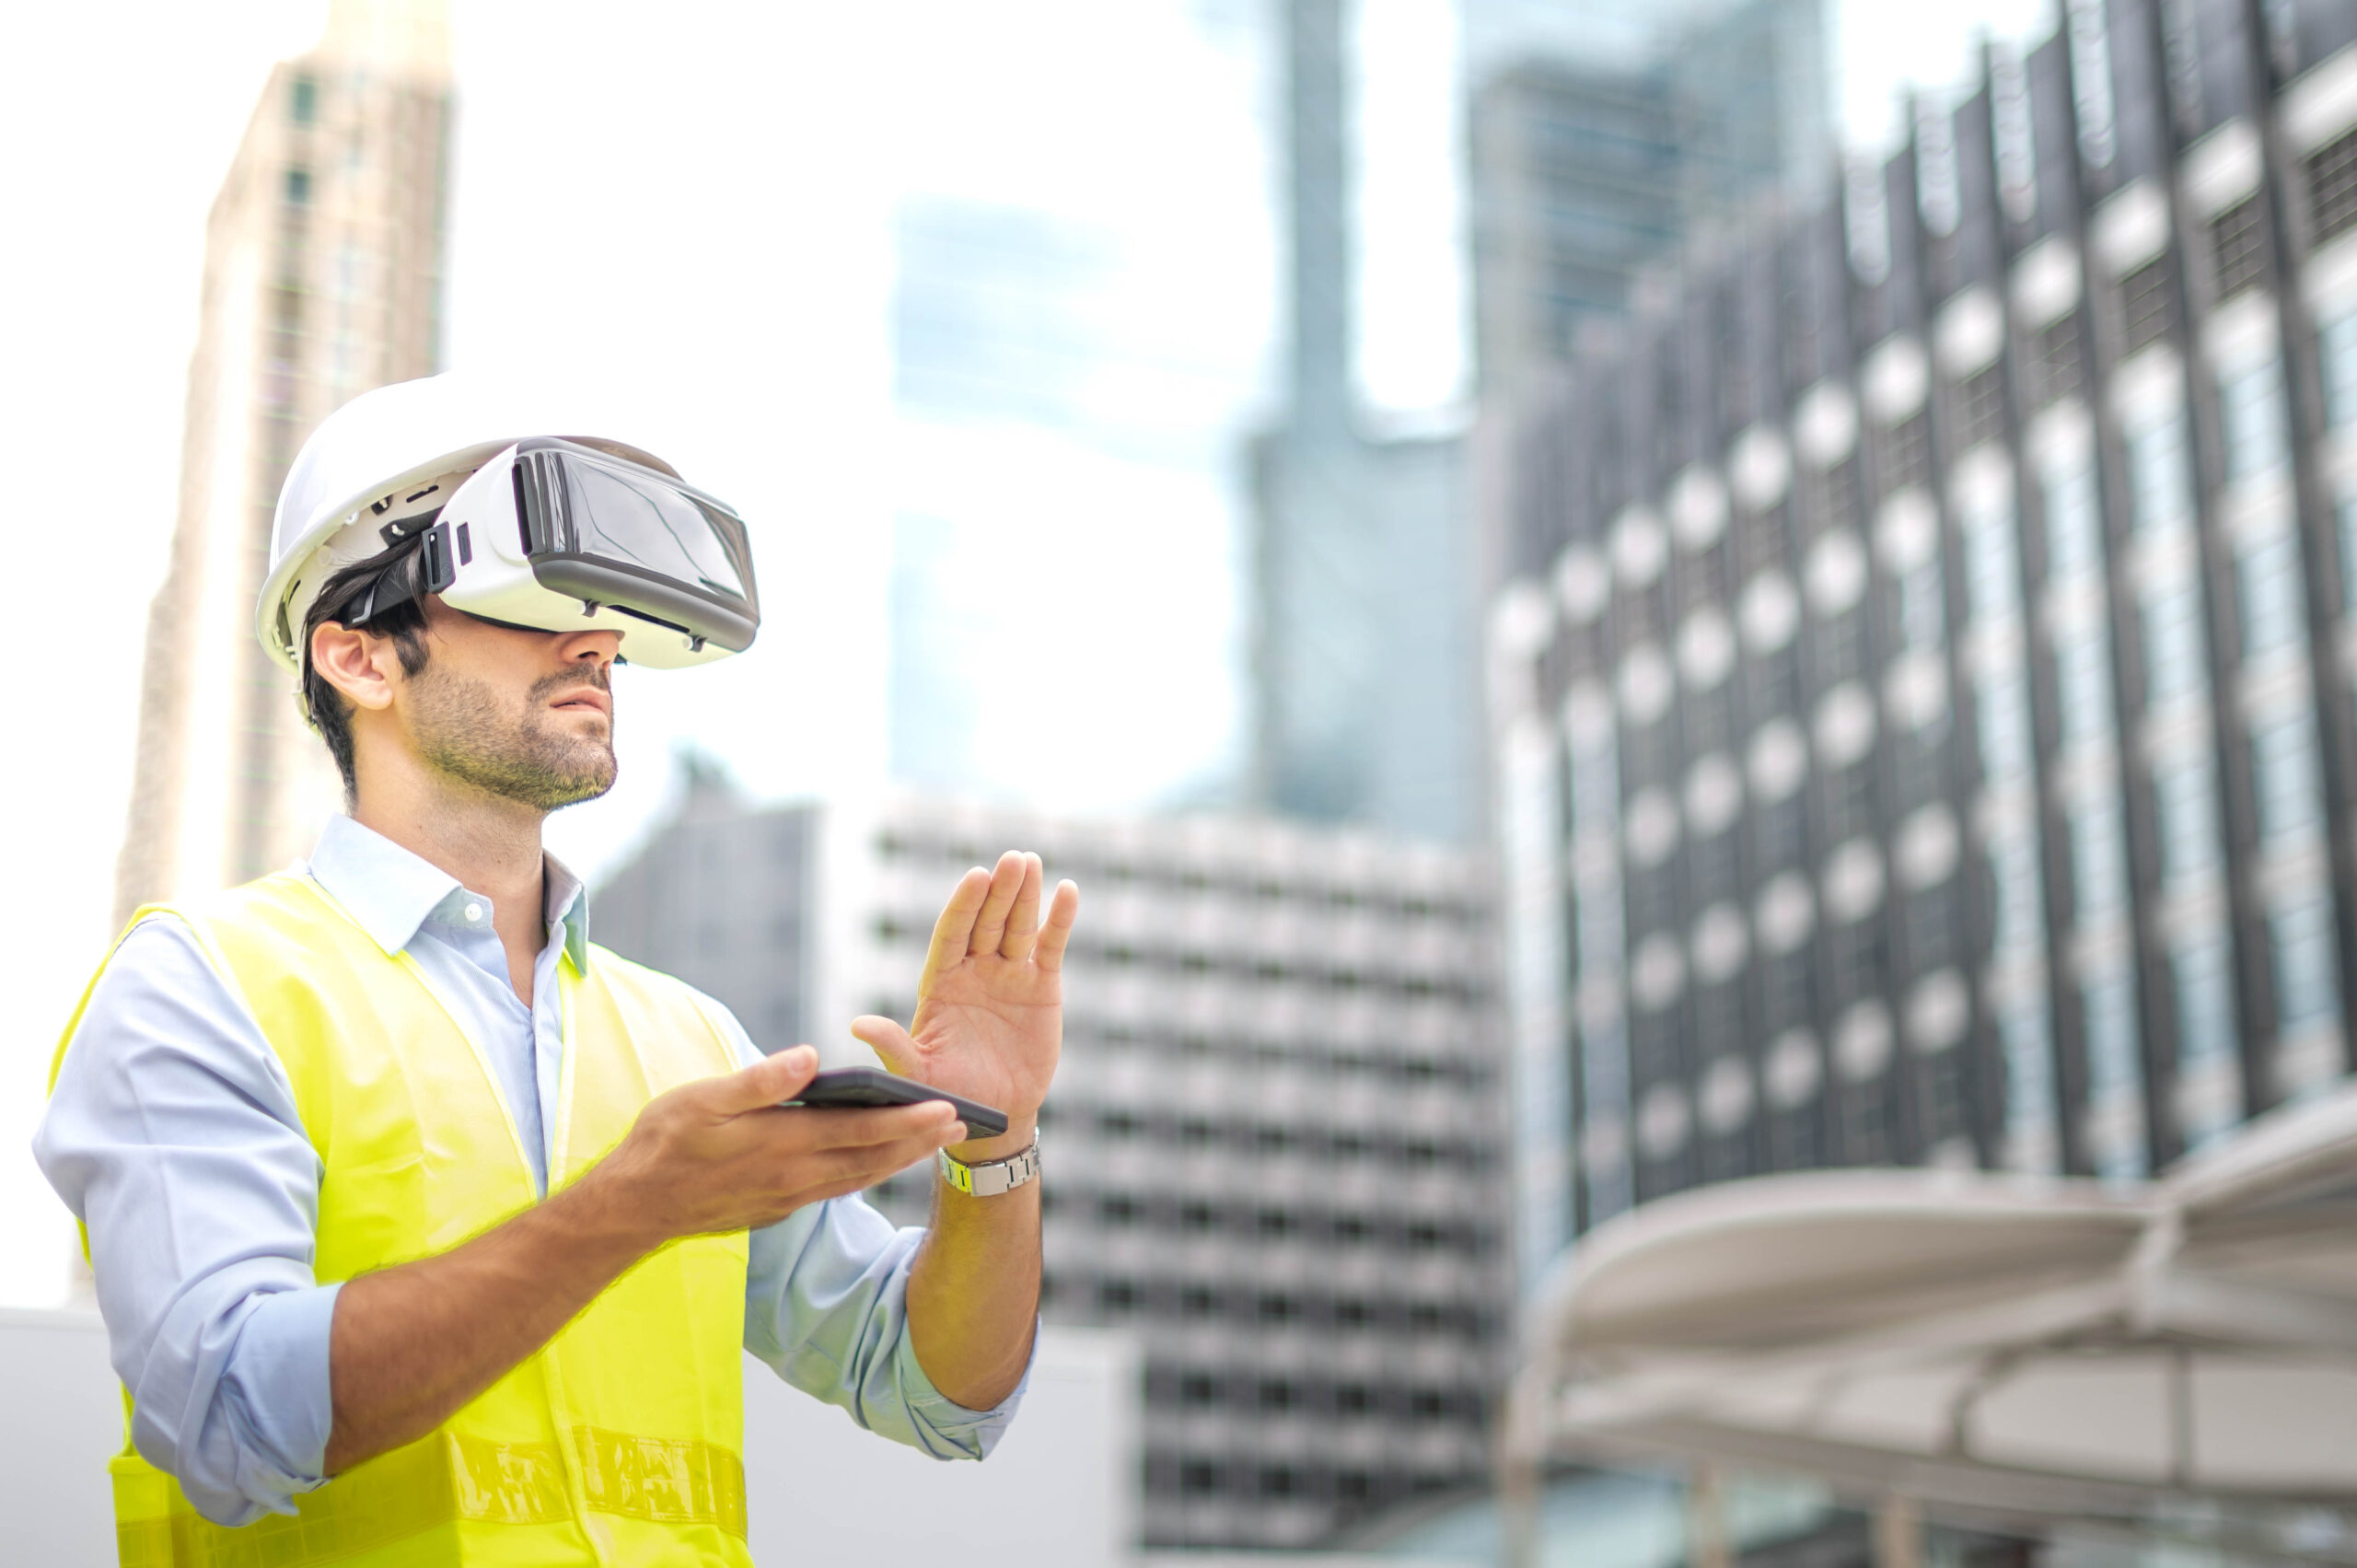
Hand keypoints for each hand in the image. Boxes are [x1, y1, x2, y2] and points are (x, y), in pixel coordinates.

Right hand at [585, 1045, 965, 1243]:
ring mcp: (790, 1196)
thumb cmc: (664, 1142)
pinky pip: (839, 1189)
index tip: (946, 1106)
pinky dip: (869, 1174)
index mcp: (782, 1144)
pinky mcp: (781, 1207)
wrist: (634, 1208)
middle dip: (919, 1139)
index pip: (860, 1131)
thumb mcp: (701, 1100)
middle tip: (963, 1122)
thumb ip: (759, 1081)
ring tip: (937, 1140)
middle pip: (872, 1157)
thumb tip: (811, 1056)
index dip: (906, 1120)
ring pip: (860, 1177)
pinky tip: (881, 1163)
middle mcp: (795, 1176)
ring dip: (901, 1159)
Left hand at [852, 850, 1078, 1161]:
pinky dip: (1059, 919)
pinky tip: (1067, 890)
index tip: (976, 877)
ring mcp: (1009, 974)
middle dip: (999, 890)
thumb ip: (894, 1047)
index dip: (964, 905)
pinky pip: (1050, 946)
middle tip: (1013, 860)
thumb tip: (858, 1024)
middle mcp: (974, 970)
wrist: (995, 1114)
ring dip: (1025, 894)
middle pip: (987, 921)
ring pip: (1017, 926)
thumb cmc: (949, 1093)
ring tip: (1032, 861)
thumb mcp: (919, 1072)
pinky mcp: (1041, 986)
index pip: (952, 934)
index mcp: (941, 982)